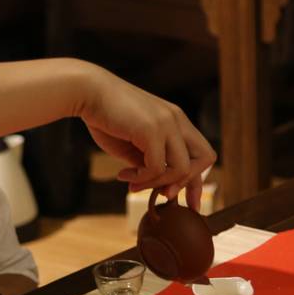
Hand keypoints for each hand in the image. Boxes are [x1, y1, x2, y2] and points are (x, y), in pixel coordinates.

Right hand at [78, 68, 215, 209]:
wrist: (87, 92)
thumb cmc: (106, 117)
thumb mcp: (133, 145)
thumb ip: (149, 161)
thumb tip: (160, 185)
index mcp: (175, 121)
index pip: (202, 153)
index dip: (197, 180)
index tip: (187, 202)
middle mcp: (177, 120)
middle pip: (206, 158)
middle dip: (188, 182)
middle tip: (164, 196)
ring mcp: (167, 123)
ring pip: (182, 168)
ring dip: (156, 184)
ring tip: (133, 184)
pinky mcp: (152, 129)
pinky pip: (157, 167)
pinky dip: (141, 178)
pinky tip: (123, 175)